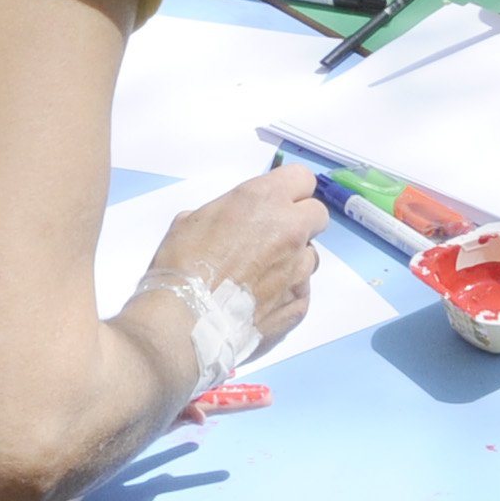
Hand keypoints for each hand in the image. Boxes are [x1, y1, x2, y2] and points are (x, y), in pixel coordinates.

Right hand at [134, 165, 326, 352]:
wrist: (184, 321)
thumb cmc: (182, 267)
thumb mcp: (191, 221)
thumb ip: (225, 214)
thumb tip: (228, 224)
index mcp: (263, 200)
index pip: (302, 179)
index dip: (290, 190)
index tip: (277, 202)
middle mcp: (290, 230)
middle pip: (317, 215)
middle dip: (300, 222)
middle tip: (272, 237)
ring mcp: (298, 269)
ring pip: (311, 256)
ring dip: (293, 260)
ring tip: (260, 276)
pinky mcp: (299, 303)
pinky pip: (302, 291)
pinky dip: (287, 293)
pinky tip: (261, 301)